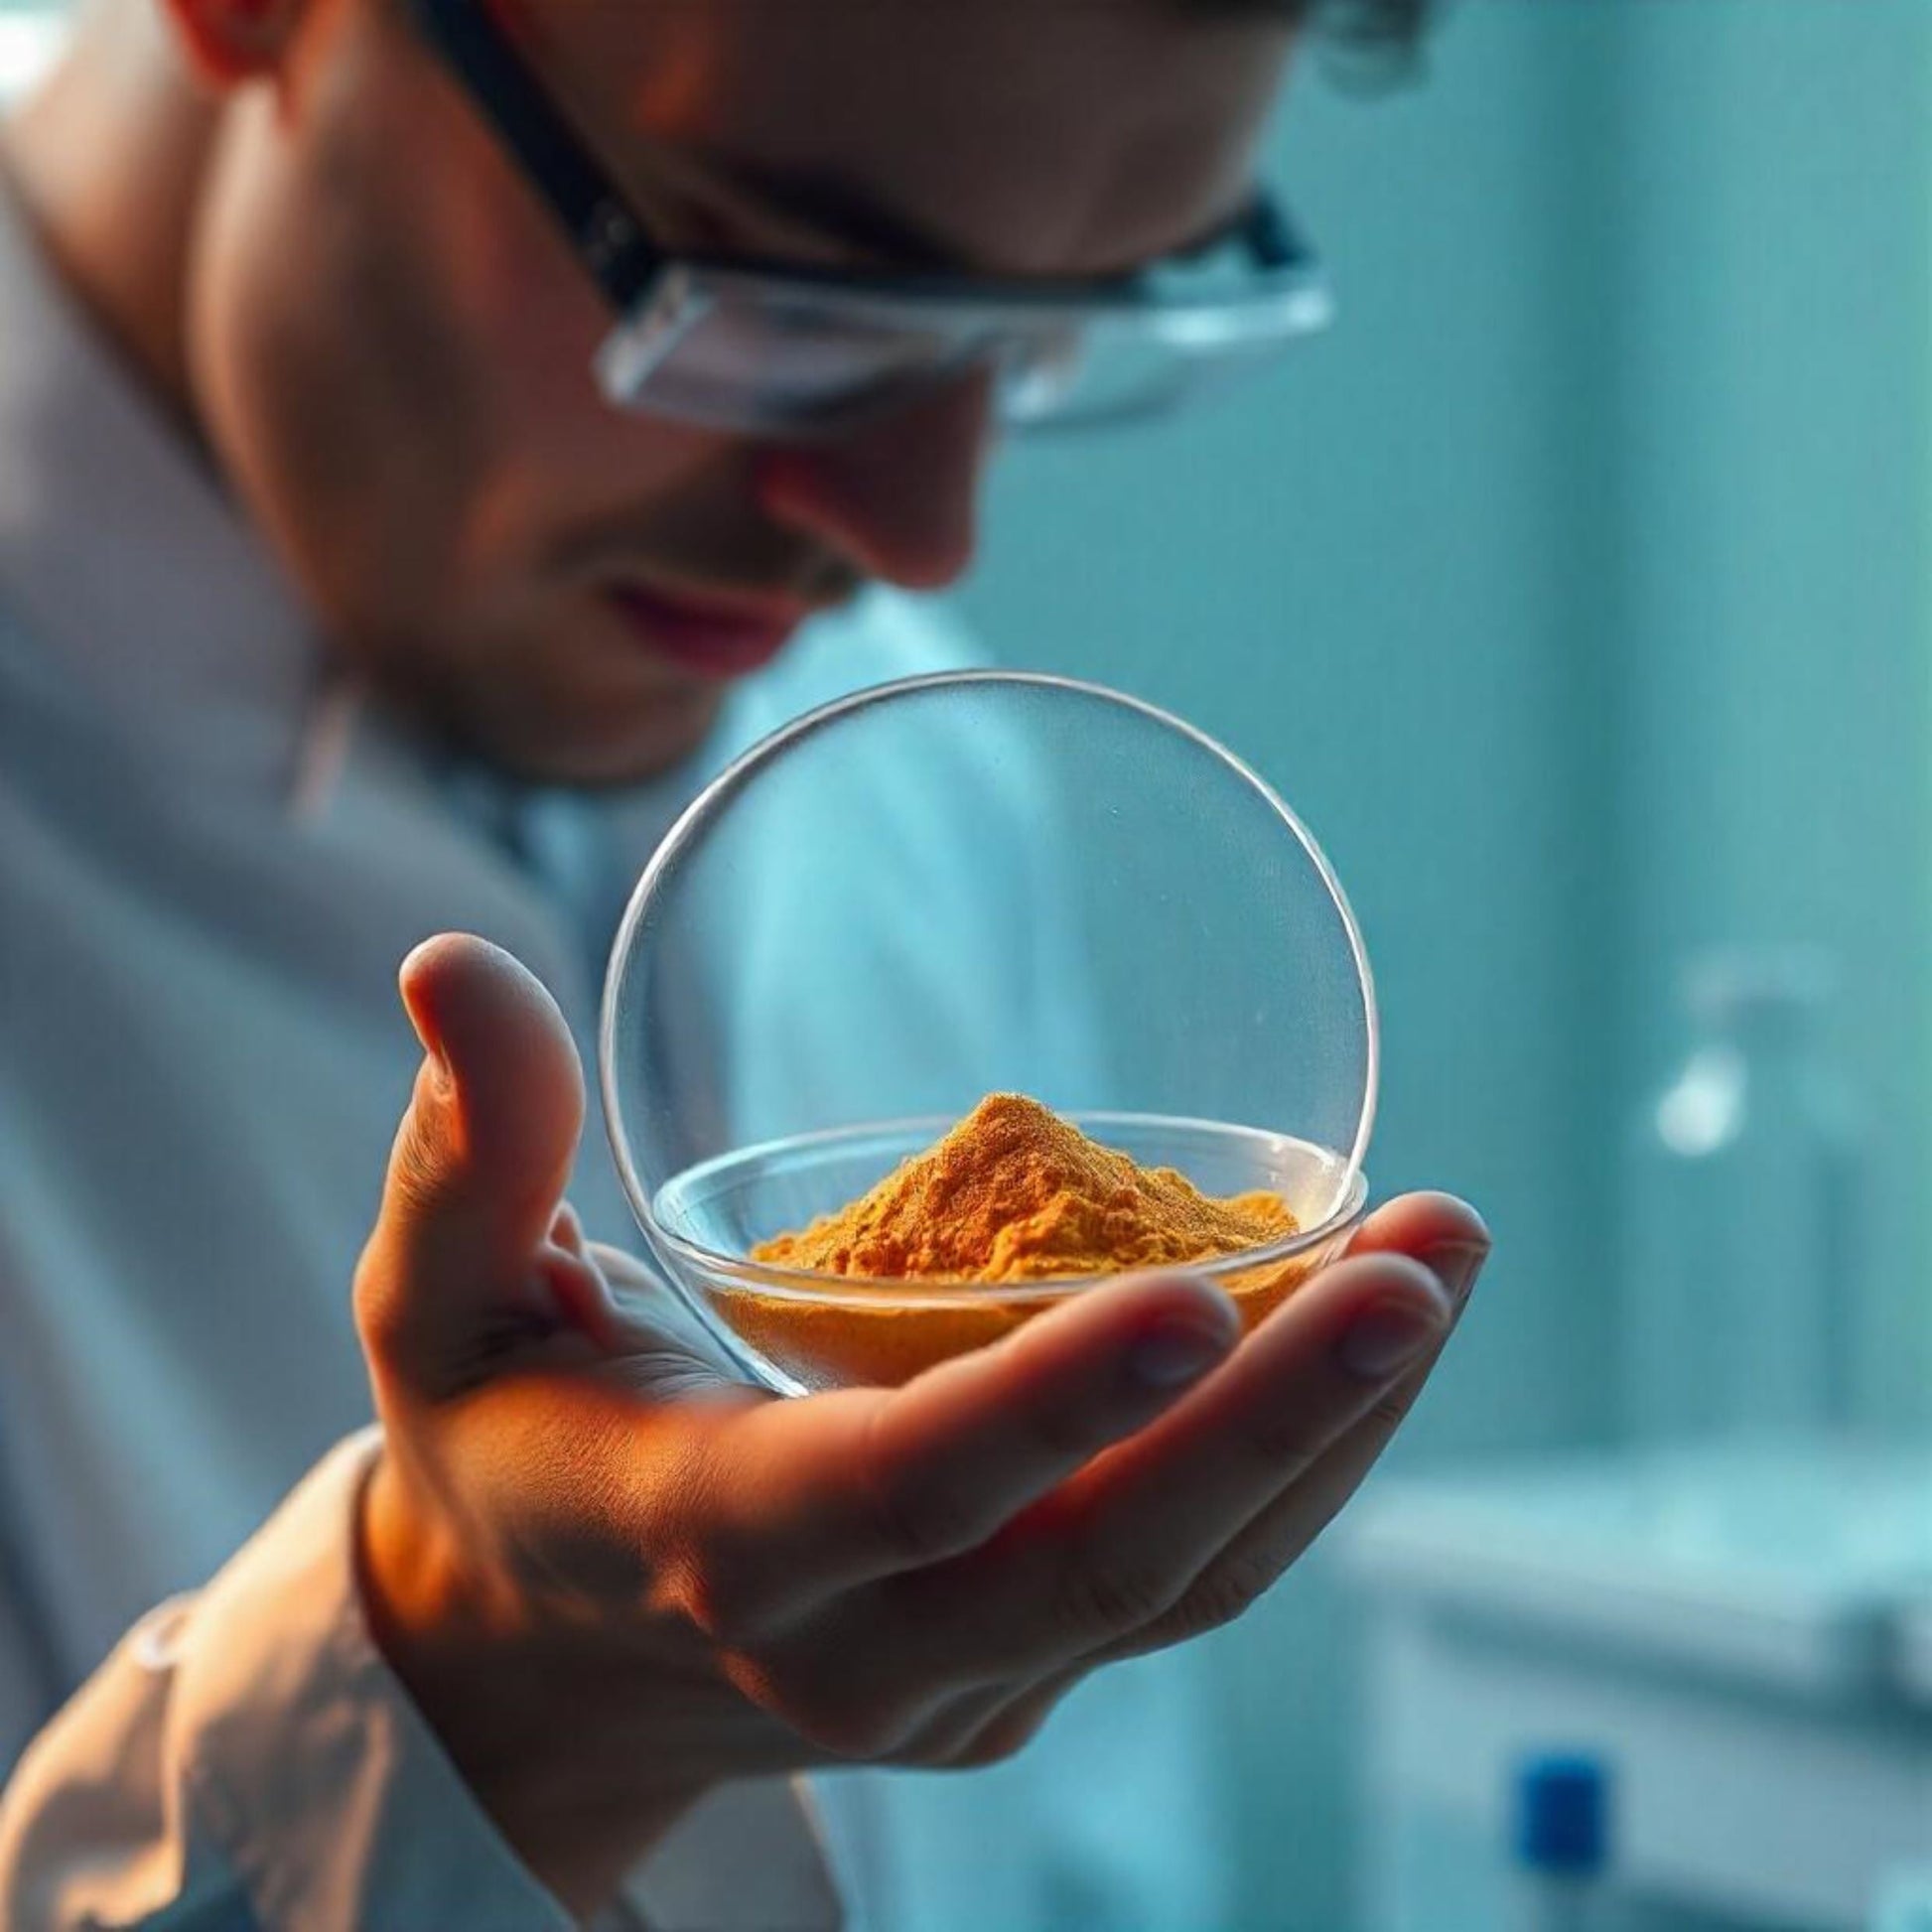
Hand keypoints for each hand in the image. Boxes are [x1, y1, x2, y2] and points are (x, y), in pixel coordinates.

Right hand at [353, 934, 1487, 1917]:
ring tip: (1438, 1264)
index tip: (1198, 1293)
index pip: (898, 1492)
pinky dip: (1291, 1470)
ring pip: (1182, 1588)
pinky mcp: (1017, 1678)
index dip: (1042, 1410)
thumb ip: (465, 1153)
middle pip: (1103, 1564)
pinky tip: (1366, 1340)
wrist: (547, 1660)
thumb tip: (450, 967)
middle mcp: (859, 1646)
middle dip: (1280, 1420)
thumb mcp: (437, 1306)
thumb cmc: (495, 1444)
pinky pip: (1185, 1587)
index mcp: (710, 1541)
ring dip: (1332, 1436)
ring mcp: (958, 1684)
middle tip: (1424, 1259)